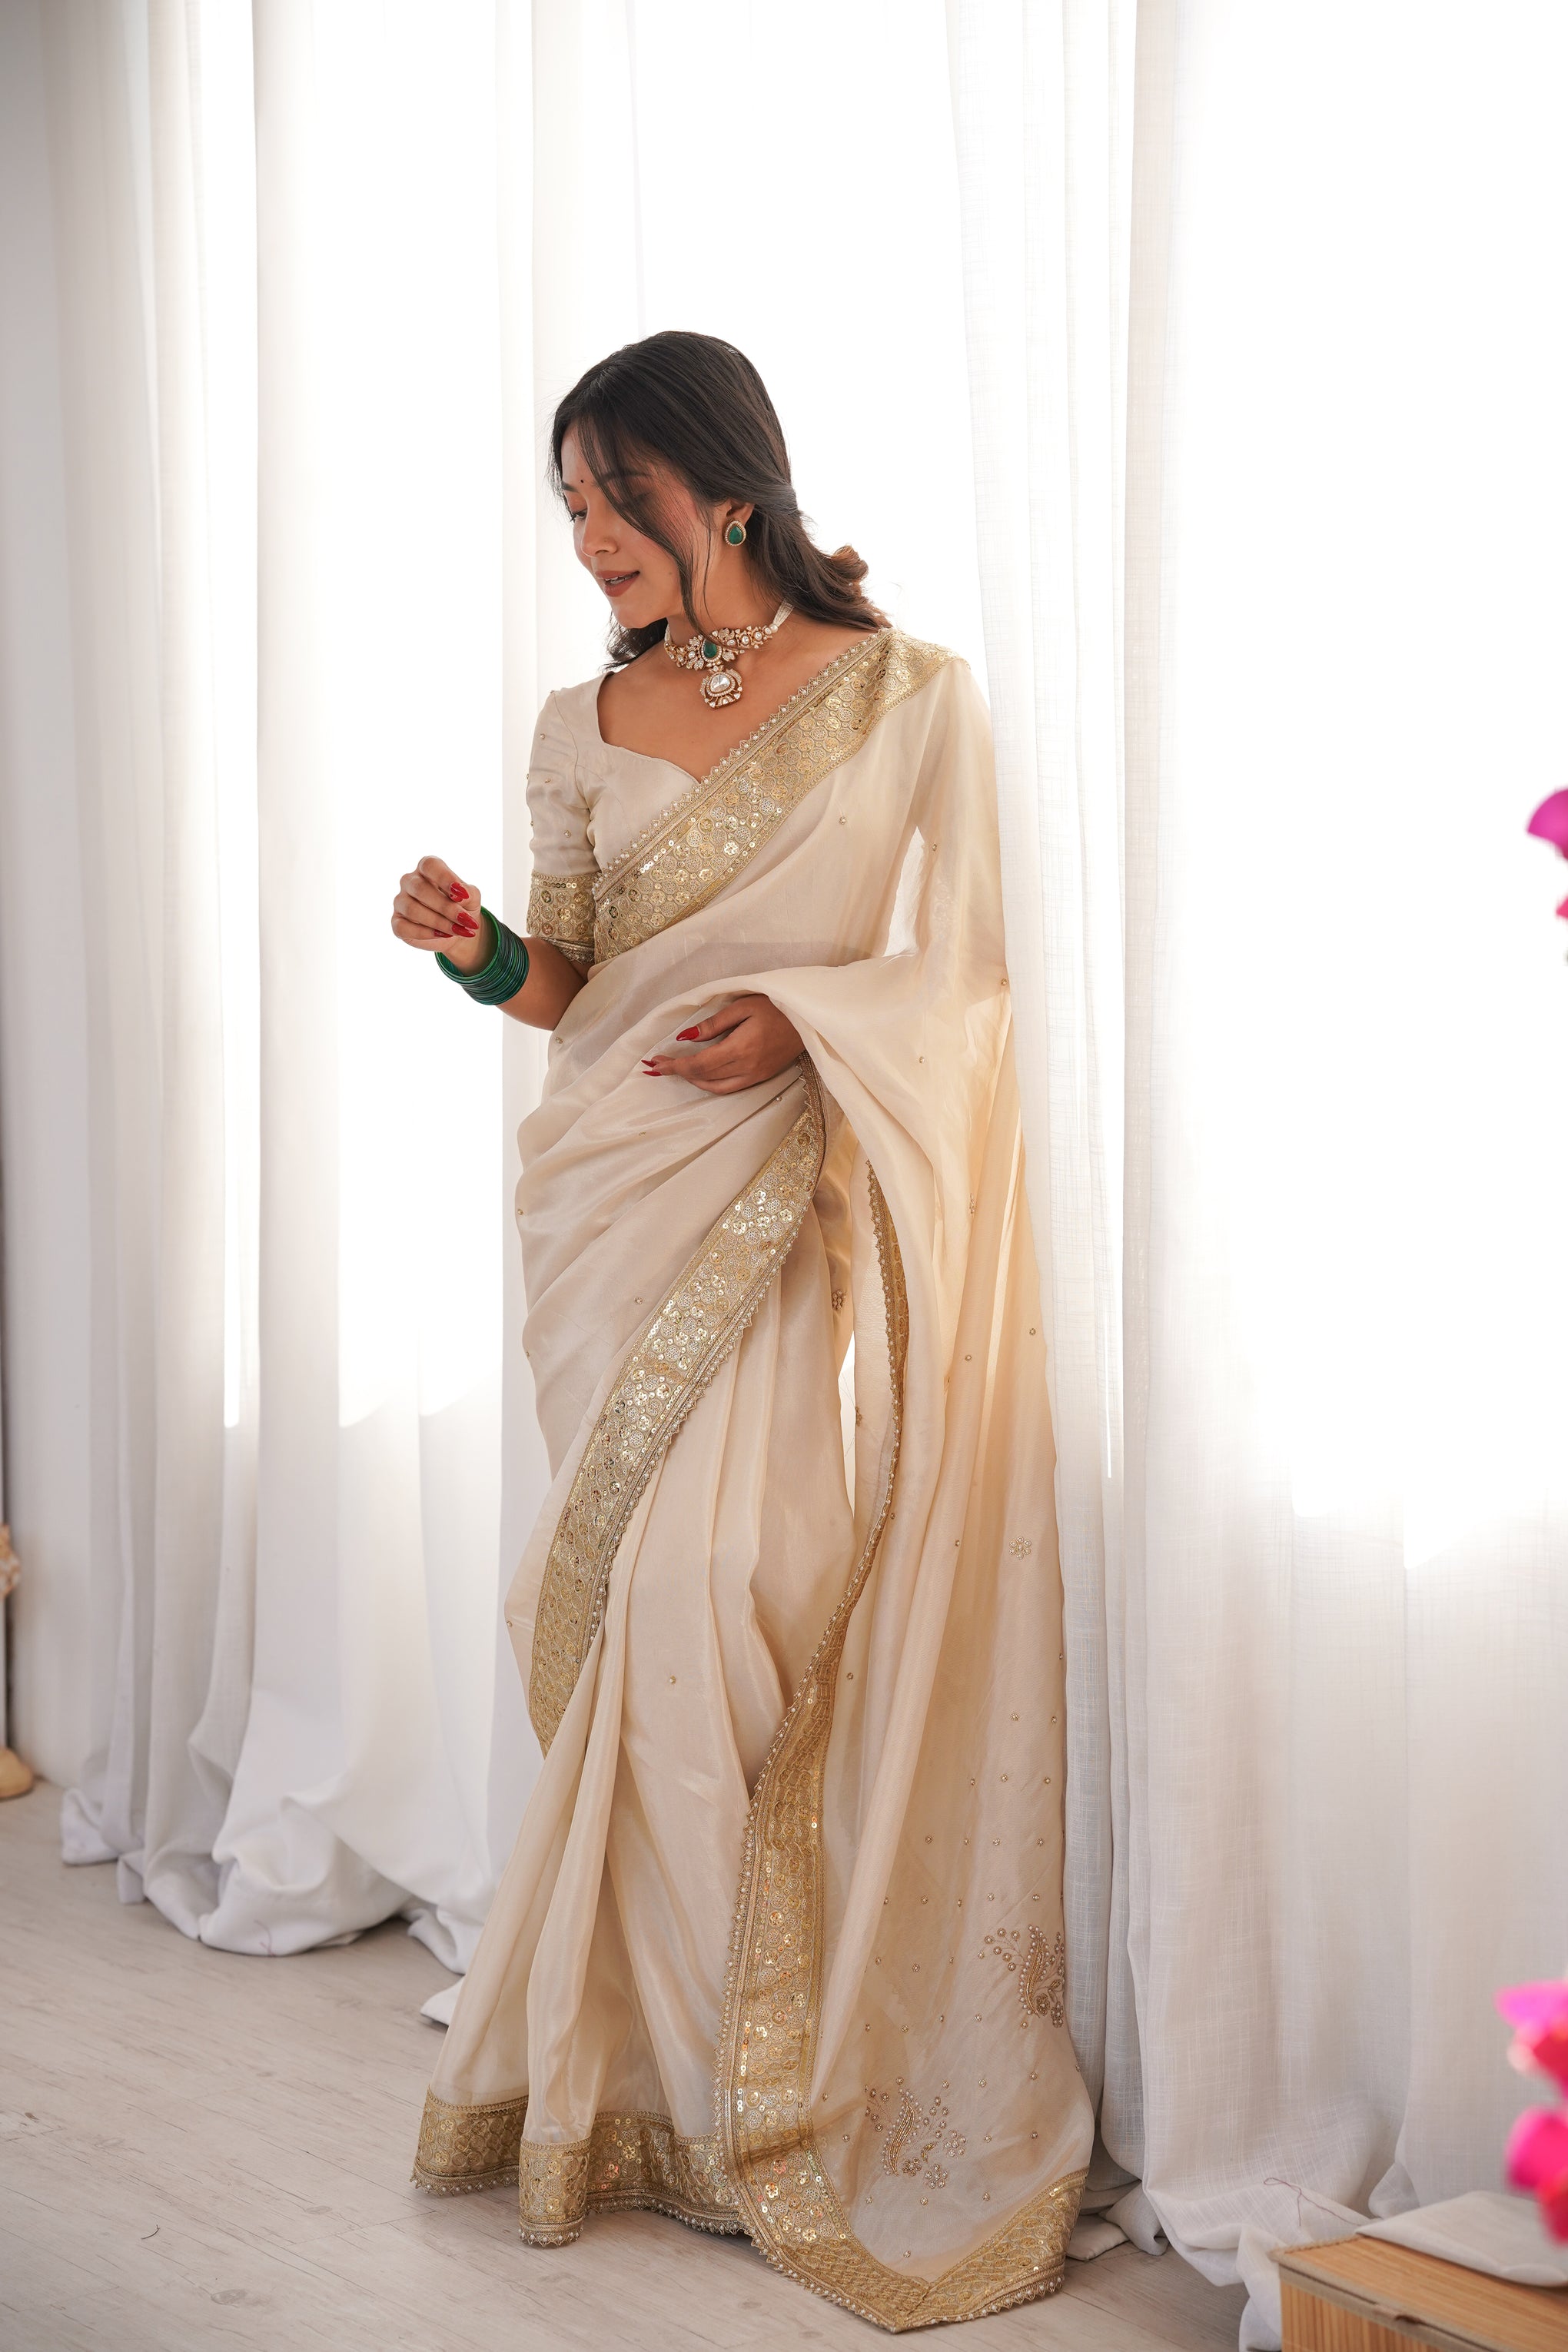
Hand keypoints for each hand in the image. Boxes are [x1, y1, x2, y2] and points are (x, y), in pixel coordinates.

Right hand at [391, 855, 487, 972]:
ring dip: (438, 922)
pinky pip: (404, 927)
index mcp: (427, 868)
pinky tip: (443, 935)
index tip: (462, 894)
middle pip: (420, 889)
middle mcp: (410, 881)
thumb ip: (468, 893)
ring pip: (412, 909)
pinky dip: (426, 933)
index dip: (444, 878)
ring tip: (458, 931)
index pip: (430, 865)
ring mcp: (401, 901)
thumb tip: (459, 896)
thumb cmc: (463, 907)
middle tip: (466, 921)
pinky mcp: (397, 922)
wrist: (457, 930)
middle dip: (445, 907)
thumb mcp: (472, 898)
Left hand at [643, 996, 803, 1094]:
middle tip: (658, 1066)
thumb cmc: (776, 1007)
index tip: (656, 1062)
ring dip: (693, 1081)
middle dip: (678, 1073)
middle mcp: (746, 1068)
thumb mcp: (743, 1006)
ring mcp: (755, 1076)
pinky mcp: (761, 1078)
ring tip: (677, 1069)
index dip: (675, 1065)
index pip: (699, 1064)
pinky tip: (701, 1074)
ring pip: (715, 1088)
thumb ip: (713, 1024)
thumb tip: (686, 1037)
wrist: (808, 1020)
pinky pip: (729, 1088)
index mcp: (741, 1049)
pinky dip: (710, 1084)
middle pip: (703, 1078)